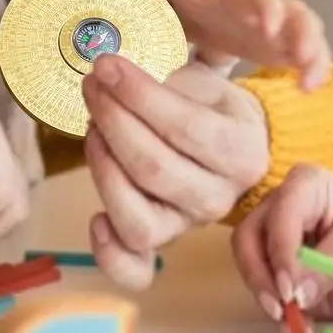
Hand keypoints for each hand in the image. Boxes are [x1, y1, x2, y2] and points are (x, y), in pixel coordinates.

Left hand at [83, 56, 268, 289]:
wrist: (230, 141)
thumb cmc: (210, 105)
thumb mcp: (203, 80)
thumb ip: (168, 79)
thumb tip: (114, 73)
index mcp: (240, 151)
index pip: (184, 125)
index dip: (138, 95)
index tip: (107, 65)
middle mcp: (220, 197)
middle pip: (153, 168)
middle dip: (112, 120)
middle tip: (92, 85)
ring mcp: (188, 225)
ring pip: (138, 218)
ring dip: (102, 168)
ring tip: (92, 128)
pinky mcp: (162, 241)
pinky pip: (135, 266)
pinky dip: (109, 252)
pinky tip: (94, 218)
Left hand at [148, 0, 331, 88]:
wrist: (203, 4)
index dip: (265, 6)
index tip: (267, 25)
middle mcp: (267, 4)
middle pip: (295, 12)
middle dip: (303, 34)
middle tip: (303, 56)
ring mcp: (280, 26)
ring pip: (307, 34)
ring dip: (313, 55)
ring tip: (309, 82)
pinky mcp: (284, 46)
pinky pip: (307, 55)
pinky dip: (311, 70)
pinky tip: (306, 89)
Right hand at [231, 164, 332, 322]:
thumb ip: (330, 265)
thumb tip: (294, 294)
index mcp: (304, 183)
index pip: (280, 217)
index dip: (281, 255)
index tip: (291, 293)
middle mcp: (280, 201)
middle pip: (250, 236)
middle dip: (260, 276)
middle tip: (280, 310)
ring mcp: (274, 227)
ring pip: (249, 259)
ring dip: (265, 294)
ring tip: (292, 325)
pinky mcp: (276, 254)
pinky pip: (263, 278)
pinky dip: (275, 303)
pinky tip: (295, 324)